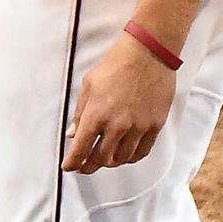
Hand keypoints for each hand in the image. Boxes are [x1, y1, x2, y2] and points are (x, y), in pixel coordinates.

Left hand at [61, 33, 176, 173]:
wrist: (148, 54)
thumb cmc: (115, 65)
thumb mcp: (89, 85)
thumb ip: (80, 112)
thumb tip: (72, 134)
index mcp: (97, 114)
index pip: (80, 149)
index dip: (73, 162)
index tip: (68, 167)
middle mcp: (117, 125)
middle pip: (101, 159)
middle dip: (89, 166)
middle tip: (83, 167)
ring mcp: (138, 127)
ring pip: (121, 159)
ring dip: (109, 162)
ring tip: (103, 160)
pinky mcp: (154, 126)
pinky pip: (141, 152)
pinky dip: (130, 158)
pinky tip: (123, 155)